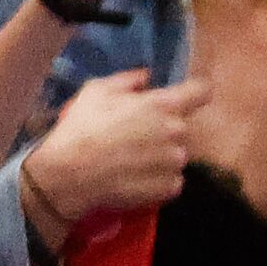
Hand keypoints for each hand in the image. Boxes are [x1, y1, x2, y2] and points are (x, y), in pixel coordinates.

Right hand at [21, 71, 206, 238]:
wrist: (65, 179)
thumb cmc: (79, 132)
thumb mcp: (94, 93)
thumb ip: (126, 80)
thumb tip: (145, 77)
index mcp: (163, 104)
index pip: (201, 91)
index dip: (192, 95)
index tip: (180, 102)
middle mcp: (176, 131)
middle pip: (182, 128)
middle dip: (163, 132)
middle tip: (134, 142)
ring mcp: (174, 161)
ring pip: (175, 156)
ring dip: (160, 159)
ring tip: (131, 167)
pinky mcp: (168, 187)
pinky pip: (171, 182)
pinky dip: (157, 183)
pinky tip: (134, 182)